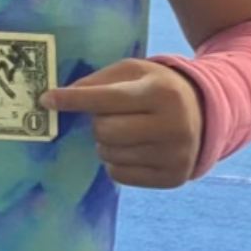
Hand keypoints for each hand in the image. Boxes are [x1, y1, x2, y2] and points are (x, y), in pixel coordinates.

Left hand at [41, 59, 203, 188]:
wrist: (204, 113)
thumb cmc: (157, 88)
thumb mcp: (133, 72)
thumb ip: (97, 82)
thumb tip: (60, 98)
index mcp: (160, 93)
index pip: (106, 99)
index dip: (73, 99)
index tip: (46, 100)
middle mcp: (172, 125)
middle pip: (105, 131)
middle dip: (97, 123)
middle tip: (110, 117)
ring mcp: (175, 155)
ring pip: (109, 155)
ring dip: (106, 144)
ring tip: (126, 131)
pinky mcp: (172, 178)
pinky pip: (119, 176)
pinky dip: (115, 163)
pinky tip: (133, 149)